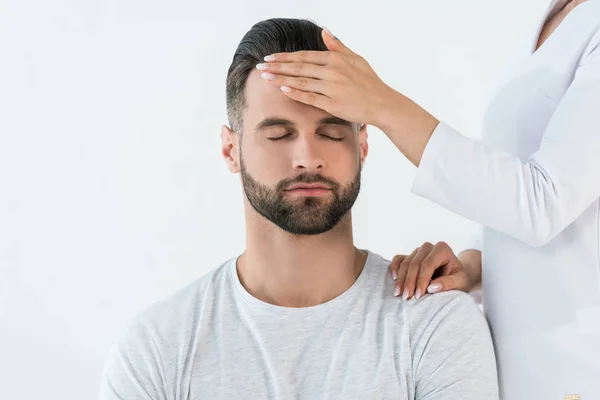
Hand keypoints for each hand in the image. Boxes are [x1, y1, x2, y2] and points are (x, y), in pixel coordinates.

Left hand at [256, 26, 393, 126]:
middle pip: (299, 67)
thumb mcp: (356, 59)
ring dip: (281, 78)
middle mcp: (332, 71)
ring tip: (265, 77)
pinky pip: (310, 97)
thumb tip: (324, 31)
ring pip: (301, 81)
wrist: (382, 103)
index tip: (270, 58)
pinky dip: (295, 93)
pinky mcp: (333, 104)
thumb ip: (338, 46)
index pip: (304, 56)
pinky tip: (282, 89)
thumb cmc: (369, 82)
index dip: (285, 57)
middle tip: (260, 67)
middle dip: (277, 66)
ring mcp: (332, 88)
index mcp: (336, 59)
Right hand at [389, 242, 473, 299]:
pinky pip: (398, 259)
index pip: (428, 264)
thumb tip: (431, 287)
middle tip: (406, 297)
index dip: (422, 280)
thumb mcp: (460, 282)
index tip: (418, 295)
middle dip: (409, 281)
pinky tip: (393, 279)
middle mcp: (428, 247)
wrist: (453, 275)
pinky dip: (394, 268)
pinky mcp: (409, 256)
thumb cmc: (458, 279)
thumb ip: (449, 284)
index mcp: (442, 249)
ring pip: (405, 263)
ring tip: (399, 294)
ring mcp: (417, 251)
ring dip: (401, 279)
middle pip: (415, 263)